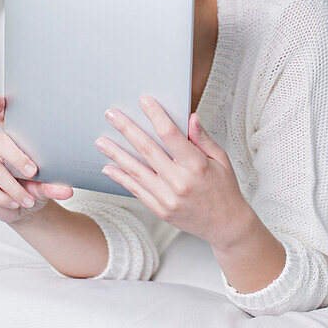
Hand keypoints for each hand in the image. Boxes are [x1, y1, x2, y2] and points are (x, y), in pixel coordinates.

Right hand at [0, 92, 73, 224]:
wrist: (24, 208)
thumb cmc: (34, 187)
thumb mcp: (46, 185)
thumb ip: (53, 185)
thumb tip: (67, 189)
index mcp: (15, 139)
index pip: (5, 119)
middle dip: (17, 157)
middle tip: (32, 172)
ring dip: (14, 188)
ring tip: (28, 199)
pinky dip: (3, 197)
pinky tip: (14, 203)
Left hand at [94, 97, 248, 246]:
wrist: (226, 225)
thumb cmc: (224, 188)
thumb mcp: (221, 159)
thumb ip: (202, 138)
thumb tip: (190, 117)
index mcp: (196, 165)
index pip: (171, 135)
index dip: (156, 116)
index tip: (144, 101)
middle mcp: (180, 182)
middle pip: (147, 150)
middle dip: (127, 129)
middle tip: (111, 115)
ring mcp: (168, 198)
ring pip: (136, 171)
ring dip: (116, 154)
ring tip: (101, 141)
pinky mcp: (161, 210)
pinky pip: (136, 191)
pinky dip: (121, 178)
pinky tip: (109, 167)